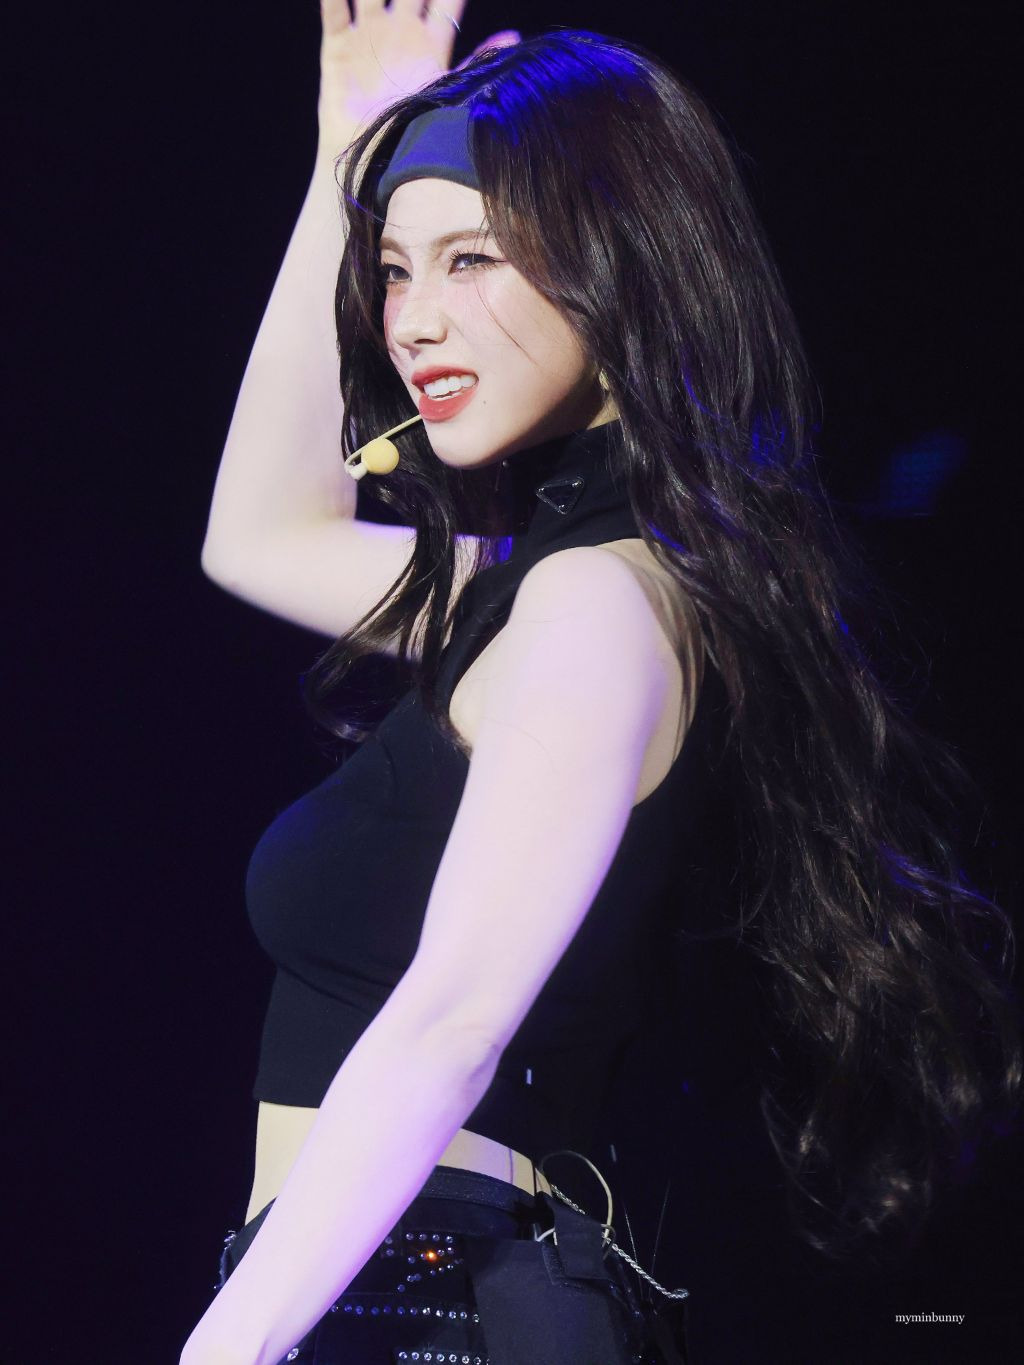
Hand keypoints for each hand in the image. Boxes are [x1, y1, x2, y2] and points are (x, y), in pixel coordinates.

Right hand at [317, 0, 517, 155]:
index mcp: (431, 42)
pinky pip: (333, 11)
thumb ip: (475, 61)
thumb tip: (514, 38)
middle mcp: (400, 31)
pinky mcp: (338, 47)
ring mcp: (368, 35)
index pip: (445, 0)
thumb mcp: (447, 94)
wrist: (371, 164)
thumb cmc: (414, 135)